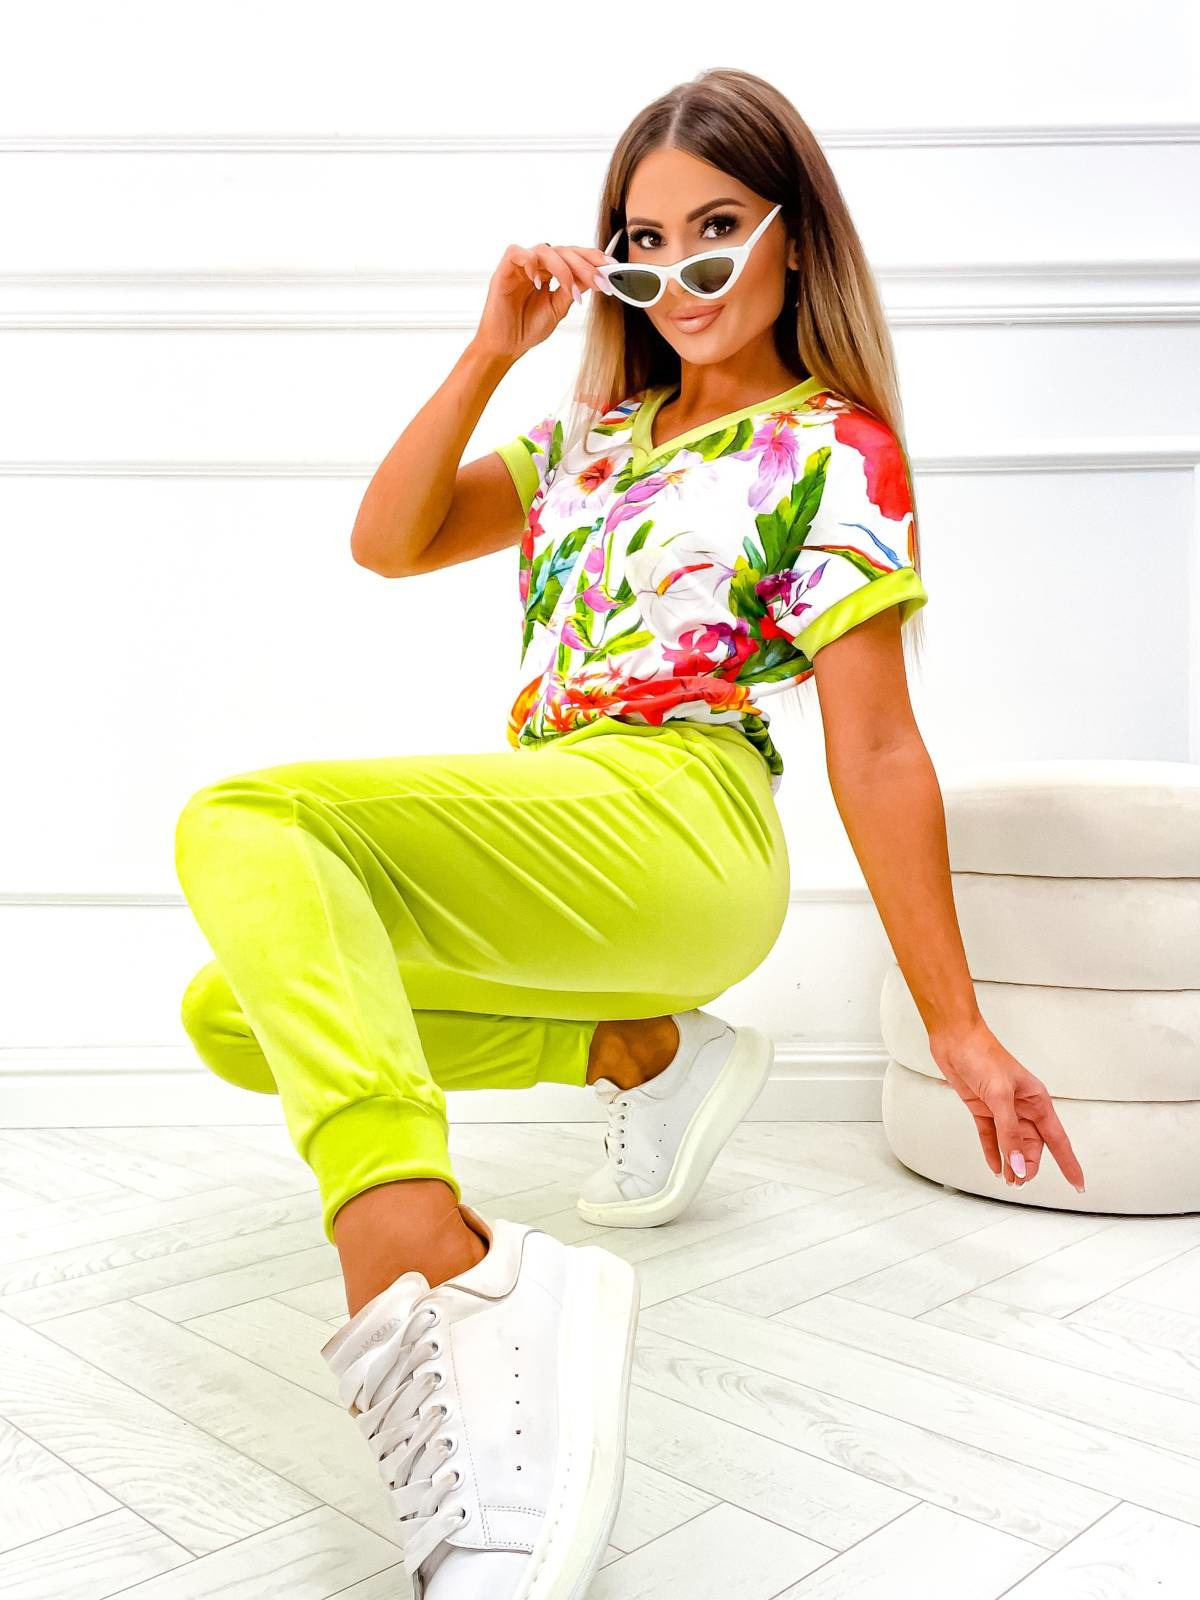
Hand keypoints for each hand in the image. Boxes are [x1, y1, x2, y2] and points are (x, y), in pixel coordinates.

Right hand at [473, 239, 616, 361]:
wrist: (506, 346)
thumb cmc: (528, 328)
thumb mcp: (558, 308)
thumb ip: (572, 290)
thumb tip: (593, 277)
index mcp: (551, 273)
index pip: (574, 257)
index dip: (593, 258)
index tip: (612, 267)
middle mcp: (537, 266)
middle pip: (564, 251)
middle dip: (585, 265)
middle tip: (598, 281)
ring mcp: (521, 266)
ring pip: (546, 250)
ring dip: (563, 268)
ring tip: (571, 290)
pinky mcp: (504, 270)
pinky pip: (517, 253)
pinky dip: (530, 262)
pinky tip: (540, 282)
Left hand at [927, 1018, 1085, 1192]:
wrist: (955, 1039)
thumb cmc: (983, 1057)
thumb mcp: (999, 1096)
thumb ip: (1008, 1133)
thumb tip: (1017, 1163)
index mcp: (1036, 1101)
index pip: (1058, 1140)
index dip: (1069, 1163)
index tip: (1078, 1185)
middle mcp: (1022, 1107)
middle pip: (1032, 1145)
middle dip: (1028, 1166)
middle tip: (1020, 1183)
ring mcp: (1002, 1108)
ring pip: (1012, 1144)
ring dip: (1011, 1162)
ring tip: (1009, 1181)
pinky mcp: (983, 1108)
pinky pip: (991, 1136)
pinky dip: (993, 1152)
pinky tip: (995, 1166)